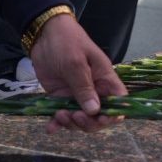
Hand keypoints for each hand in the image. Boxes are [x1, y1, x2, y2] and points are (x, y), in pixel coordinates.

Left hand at [27, 13, 126, 132]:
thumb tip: (94, 111)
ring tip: (58, 115)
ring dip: (71, 123)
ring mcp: (76, 94)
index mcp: (104, 78)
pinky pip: (62, 115)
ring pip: (80, 119)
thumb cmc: (66, 41)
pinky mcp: (61, 97)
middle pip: (98, 116)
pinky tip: (50, 128)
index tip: (100, 119)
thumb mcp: (75, 63)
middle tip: (74, 116)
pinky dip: (57, 123)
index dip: (113, 114)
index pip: (118, 102)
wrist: (43, 33)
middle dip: (88, 122)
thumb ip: (84, 87)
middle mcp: (93, 89)